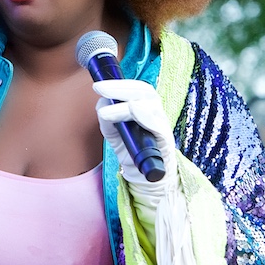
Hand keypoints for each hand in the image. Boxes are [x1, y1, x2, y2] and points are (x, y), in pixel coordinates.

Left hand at [93, 79, 176, 204]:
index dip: (118, 84)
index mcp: (145, 108)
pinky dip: (146, 117)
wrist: (147, 179)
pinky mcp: (166, 142)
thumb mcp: (115, 134)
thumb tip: (101, 103)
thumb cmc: (133, 153)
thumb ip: (108, 120)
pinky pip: (158, 126)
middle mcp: (156, 113)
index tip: (98, 85)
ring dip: (125, 105)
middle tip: (99, 88)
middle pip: (144, 92)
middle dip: (120, 88)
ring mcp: (162, 126)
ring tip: (105, 112)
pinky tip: (134, 111)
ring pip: (149, 106)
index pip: (136, 88)